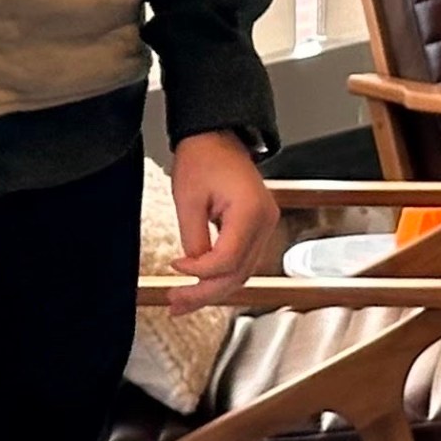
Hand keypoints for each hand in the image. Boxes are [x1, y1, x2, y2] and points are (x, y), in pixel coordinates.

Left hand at [164, 129, 278, 312]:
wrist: (216, 136)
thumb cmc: (202, 157)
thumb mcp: (188, 199)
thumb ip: (193, 238)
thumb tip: (193, 269)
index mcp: (250, 212)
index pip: (227, 260)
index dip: (199, 272)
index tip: (175, 267)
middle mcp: (265, 222)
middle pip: (239, 274)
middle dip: (205, 294)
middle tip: (176, 305)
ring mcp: (265, 226)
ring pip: (242, 273)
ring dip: (212, 290)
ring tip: (182, 303)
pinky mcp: (258, 228)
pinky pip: (242, 261)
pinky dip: (221, 276)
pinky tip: (200, 287)